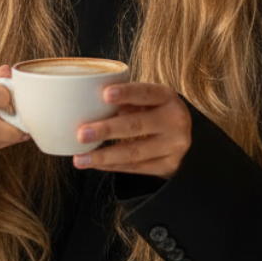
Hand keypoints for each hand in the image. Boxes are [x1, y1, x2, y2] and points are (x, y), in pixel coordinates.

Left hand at [72, 82, 190, 180]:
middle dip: (106, 130)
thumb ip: (125, 101)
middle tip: (81, 134)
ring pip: (134, 153)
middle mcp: (175, 120)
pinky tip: (95, 164)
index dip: (126, 93)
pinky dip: (112, 166)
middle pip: (137, 125)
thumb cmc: (154, 112)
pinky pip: (135, 168)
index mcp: (167, 97)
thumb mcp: (147, 101)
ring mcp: (174, 145)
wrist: (181, 137)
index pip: (146, 93)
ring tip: (80, 159)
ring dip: (103, 156)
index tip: (105, 94)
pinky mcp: (169, 165)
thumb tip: (88, 106)